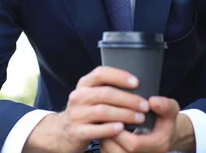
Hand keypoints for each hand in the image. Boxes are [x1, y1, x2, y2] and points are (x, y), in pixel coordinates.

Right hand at [23, 66, 149, 152]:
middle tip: (144, 105)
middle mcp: (78, 96)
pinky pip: (95, 129)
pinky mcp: (75, 131)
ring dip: (124, 114)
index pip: (101, 73)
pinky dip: (110, 129)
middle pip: (106, 93)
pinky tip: (121, 128)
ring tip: (140, 118)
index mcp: (84, 84)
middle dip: (129, 99)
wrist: (61, 132)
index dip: (120, 76)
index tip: (137, 82)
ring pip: (103, 111)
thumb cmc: (84, 111)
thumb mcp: (91, 95)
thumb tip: (136, 85)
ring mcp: (75, 114)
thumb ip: (106, 88)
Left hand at [101, 97, 195, 152]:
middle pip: (119, 152)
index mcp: (157, 145)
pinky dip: (104, 142)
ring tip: (102, 123)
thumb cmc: (165, 120)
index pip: (133, 144)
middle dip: (108, 134)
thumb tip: (152, 101)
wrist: (165, 134)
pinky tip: (104, 129)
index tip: (113, 116)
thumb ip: (164, 105)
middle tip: (102, 118)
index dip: (120, 131)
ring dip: (104, 138)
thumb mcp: (170, 109)